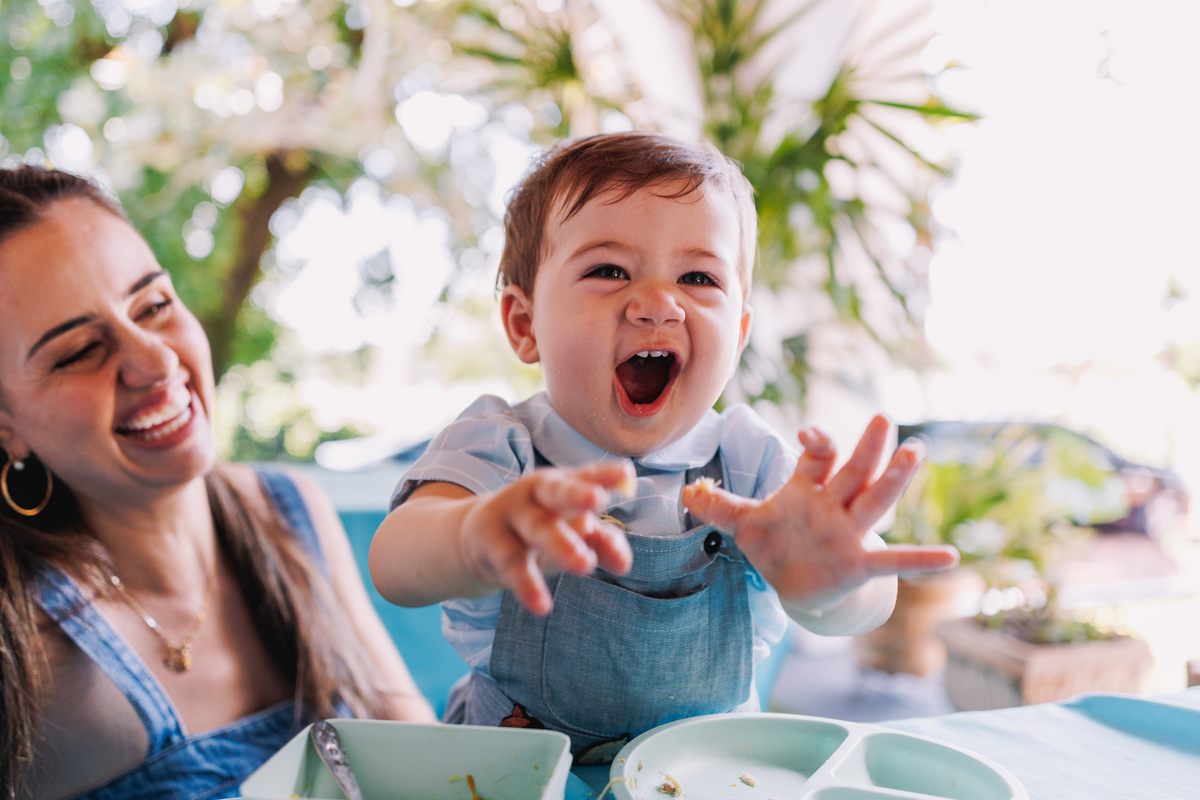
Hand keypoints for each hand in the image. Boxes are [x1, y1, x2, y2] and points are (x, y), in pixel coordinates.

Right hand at [458, 463, 634, 614]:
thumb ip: (602, 542)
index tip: (626, 474)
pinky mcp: (491, 542)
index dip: (605, 475)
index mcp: (560, 484)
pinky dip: (527, 584)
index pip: (586, 476)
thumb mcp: (572, 531)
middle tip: (598, 500)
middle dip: (576, 494)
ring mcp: (511, 514)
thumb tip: (623, 563)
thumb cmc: (540, 530)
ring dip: (560, 544)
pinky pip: (512, 564)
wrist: (478, 538)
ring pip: (536, 528)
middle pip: (556, 492)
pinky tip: (542, 606)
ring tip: (586, 564)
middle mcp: (535, 493)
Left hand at [682, 415, 958, 614]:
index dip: (814, 444)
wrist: (798, 585)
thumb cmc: (777, 544)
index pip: (816, 459)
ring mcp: (850, 533)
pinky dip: (920, 560)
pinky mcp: (860, 563)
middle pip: (853, 471)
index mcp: (808, 489)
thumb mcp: (745, 526)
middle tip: (883, 418)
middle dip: (866, 448)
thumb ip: (719, 507)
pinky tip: (952, 559)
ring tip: (916, 454)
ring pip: (875, 502)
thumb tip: (686, 493)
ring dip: (894, 480)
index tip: (807, 434)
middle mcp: (834, 505)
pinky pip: (893, 561)